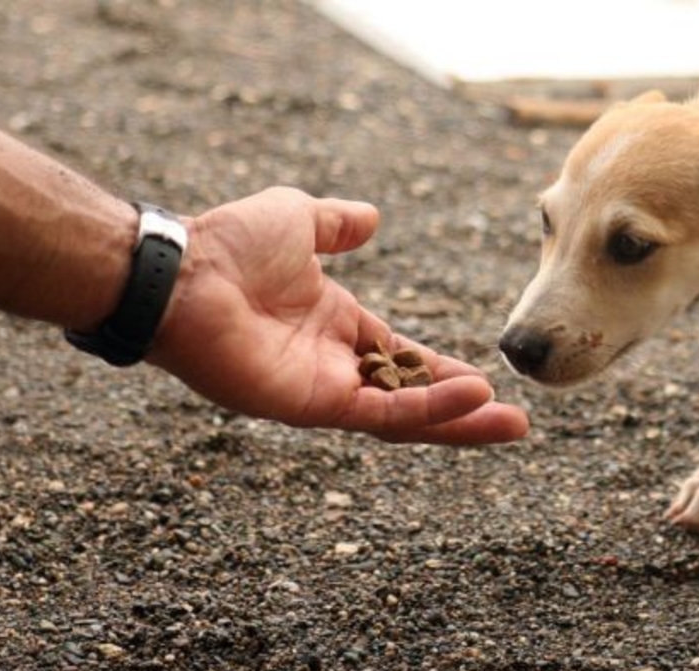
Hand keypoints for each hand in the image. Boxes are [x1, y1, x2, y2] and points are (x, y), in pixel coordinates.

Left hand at [148, 187, 528, 443]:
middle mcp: (334, 367)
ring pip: (405, 417)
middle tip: (515, 421)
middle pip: (414, 399)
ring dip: (458, 420)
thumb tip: (373, 218)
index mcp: (337, 329)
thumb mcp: (300, 219)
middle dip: (464, 412)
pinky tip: (473, 399)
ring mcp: (324, 390)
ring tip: (511, 424)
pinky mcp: (313, 405)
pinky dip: (428, 409)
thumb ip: (338, 224)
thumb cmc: (231, 244)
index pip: (404, 360)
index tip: (487, 379)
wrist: (184, 270)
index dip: (444, 372)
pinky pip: (382, 412)